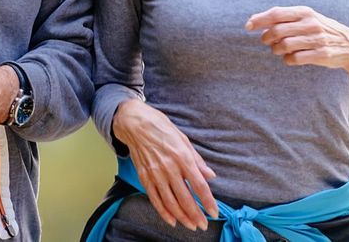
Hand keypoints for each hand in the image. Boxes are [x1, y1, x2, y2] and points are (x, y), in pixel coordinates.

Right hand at [111, 100, 217, 230]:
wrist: (135, 123)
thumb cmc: (161, 128)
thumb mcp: (183, 139)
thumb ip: (197, 160)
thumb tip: (210, 175)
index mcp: (182, 156)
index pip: (198, 185)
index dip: (207, 201)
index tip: (213, 212)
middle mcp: (169, 167)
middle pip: (185, 198)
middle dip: (196, 214)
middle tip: (203, 225)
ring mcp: (155, 173)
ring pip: (170, 202)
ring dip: (182, 216)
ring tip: (191, 225)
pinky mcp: (144, 177)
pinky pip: (155, 198)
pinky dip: (163, 212)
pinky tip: (172, 220)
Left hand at [246, 5, 348, 90]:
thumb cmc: (320, 29)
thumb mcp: (306, 18)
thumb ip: (284, 18)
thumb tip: (254, 20)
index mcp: (305, 12)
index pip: (276, 14)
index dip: (259, 20)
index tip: (248, 26)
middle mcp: (311, 24)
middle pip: (277, 31)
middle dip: (266, 38)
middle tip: (266, 42)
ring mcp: (317, 40)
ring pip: (284, 46)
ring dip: (276, 50)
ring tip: (278, 50)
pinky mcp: (322, 54)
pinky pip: (295, 59)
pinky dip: (288, 60)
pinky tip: (290, 58)